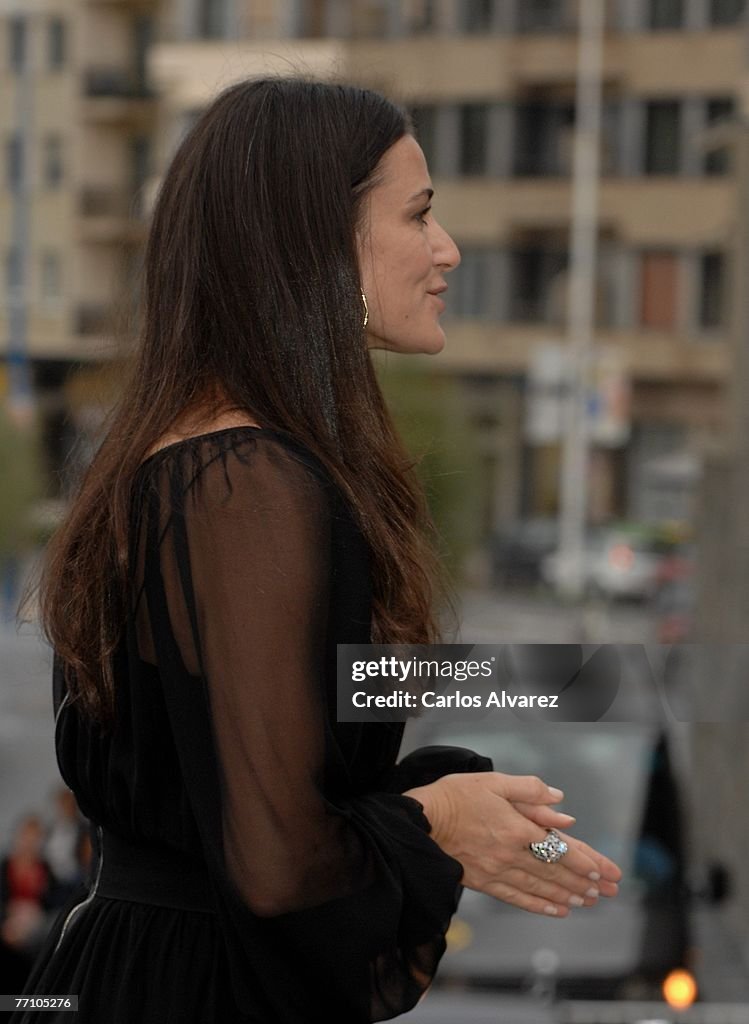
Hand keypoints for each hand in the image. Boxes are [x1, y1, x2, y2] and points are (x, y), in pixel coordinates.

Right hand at [404, 772, 621, 917]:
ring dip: (568, 895)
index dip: (584, 860)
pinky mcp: (483, 882)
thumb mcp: (494, 781)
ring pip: (540, 888)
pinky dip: (540, 905)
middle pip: (555, 872)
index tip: (603, 870)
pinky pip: (517, 898)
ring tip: (589, 901)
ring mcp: (497, 872)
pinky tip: (556, 910)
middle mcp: (510, 854)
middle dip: (585, 882)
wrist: (421, 821)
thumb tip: (560, 803)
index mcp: (516, 828)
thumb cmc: (456, 796)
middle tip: (608, 891)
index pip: (559, 848)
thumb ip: (529, 791)